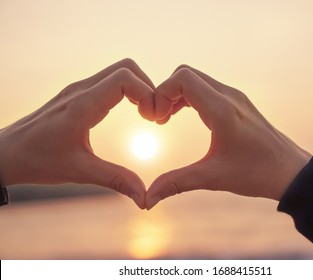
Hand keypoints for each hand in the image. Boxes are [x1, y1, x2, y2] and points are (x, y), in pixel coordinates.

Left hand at [0, 59, 154, 208]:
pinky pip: (110, 81)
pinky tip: (131, 112)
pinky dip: (128, 91)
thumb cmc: (37, 161)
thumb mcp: (79, 172)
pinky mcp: (78, 94)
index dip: (147, 93)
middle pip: (126, 68)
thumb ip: (115, 180)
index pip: (124, 78)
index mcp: (82, 106)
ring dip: (139, 88)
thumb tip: (144, 197)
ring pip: (119, 71)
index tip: (152, 119)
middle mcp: (81, 91)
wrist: (6, 153)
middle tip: (153, 116)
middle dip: (148, 87)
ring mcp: (79, 89)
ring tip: (146, 115)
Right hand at [146, 65, 311, 208]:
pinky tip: (183, 117)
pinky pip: (207, 88)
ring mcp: (235, 97)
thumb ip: (176, 183)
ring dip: (177, 94)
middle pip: (186, 73)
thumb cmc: (256, 173)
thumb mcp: (213, 178)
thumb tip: (148, 199)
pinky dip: (190, 97)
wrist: (290, 171)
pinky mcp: (237, 102)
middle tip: (159, 119)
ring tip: (167, 119)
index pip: (183, 78)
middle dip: (166, 92)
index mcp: (222, 110)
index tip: (156, 119)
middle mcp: (229, 96)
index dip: (162, 93)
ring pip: (196, 79)